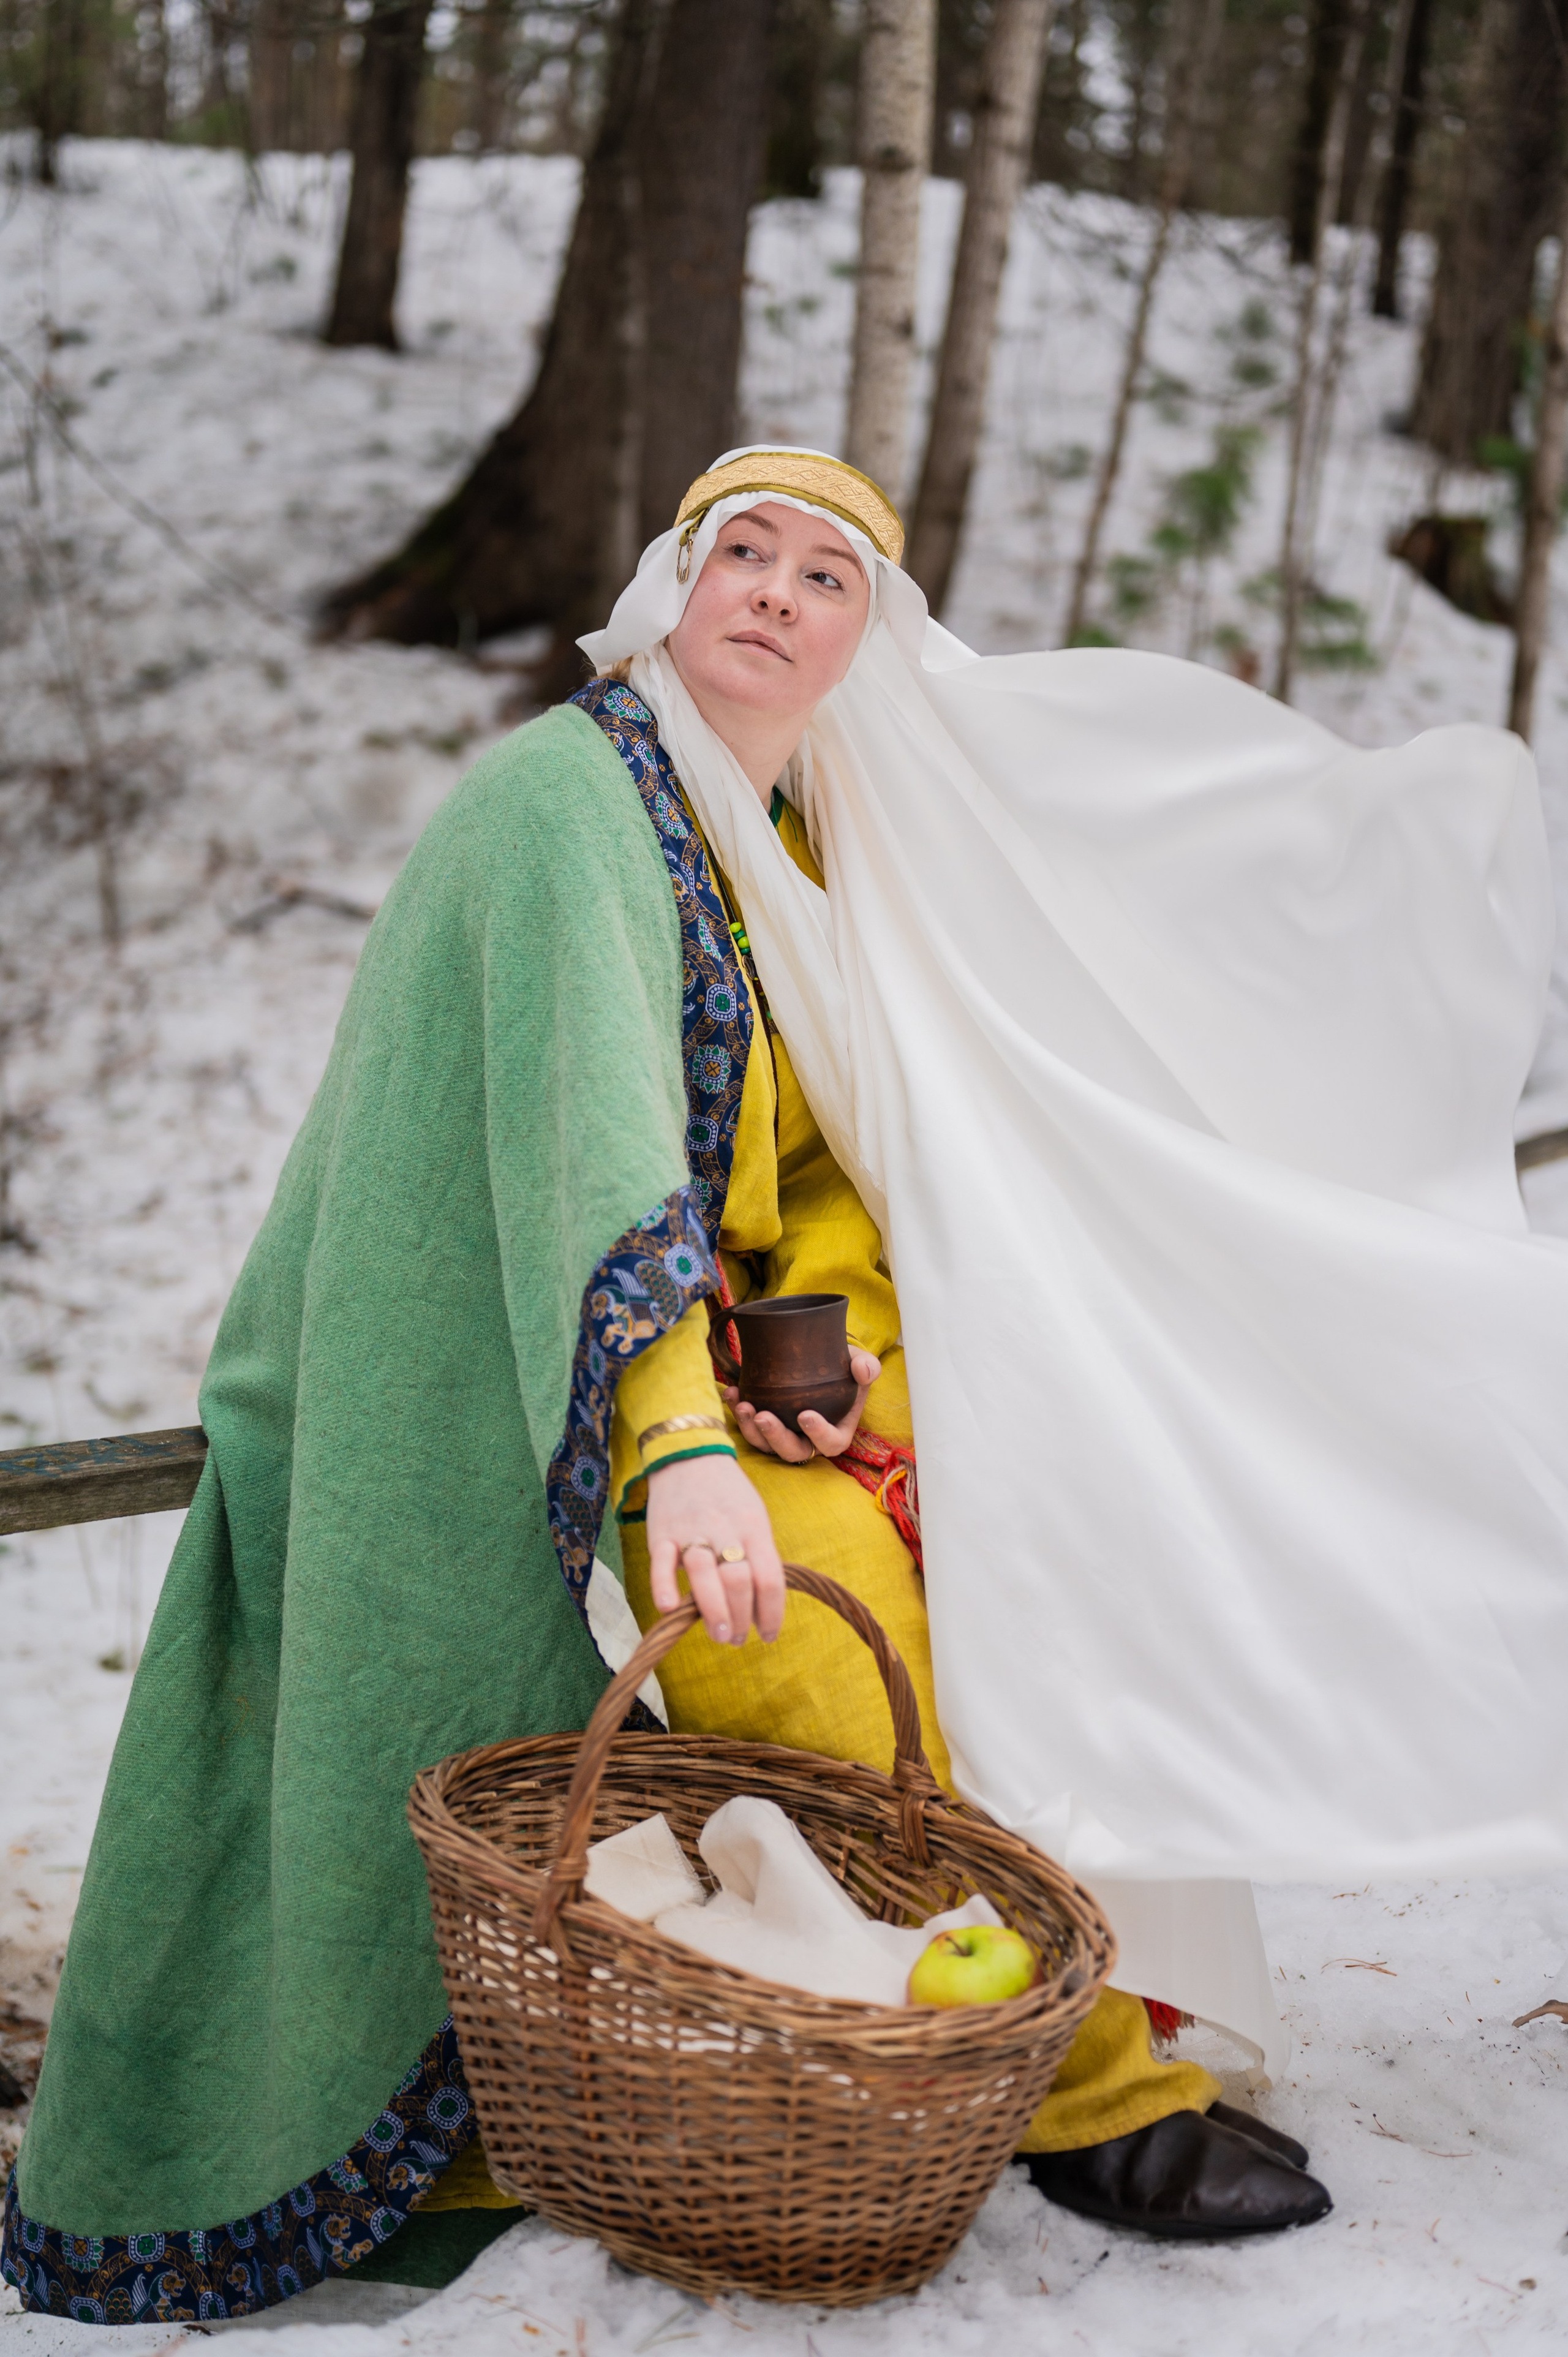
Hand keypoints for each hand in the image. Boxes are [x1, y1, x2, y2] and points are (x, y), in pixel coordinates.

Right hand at [646, 1451, 785, 1646]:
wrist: (689, 1455)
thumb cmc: (728, 1495)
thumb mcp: (755, 1518)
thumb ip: (758, 1557)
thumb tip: (762, 1606)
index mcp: (754, 1528)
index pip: (770, 1578)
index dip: (772, 1613)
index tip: (768, 1635)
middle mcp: (726, 1530)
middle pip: (738, 1580)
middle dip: (742, 1618)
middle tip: (737, 1639)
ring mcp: (692, 1530)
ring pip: (704, 1573)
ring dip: (713, 1611)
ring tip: (720, 1635)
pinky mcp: (661, 1532)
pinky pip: (661, 1561)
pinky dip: (664, 1586)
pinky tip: (670, 1608)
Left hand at [724, 1347, 881, 1463]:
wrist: (820, 1358)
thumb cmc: (844, 1366)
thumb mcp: (860, 1363)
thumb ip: (866, 1367)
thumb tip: (864, 1371)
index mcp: (836, 1431)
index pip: (831, 1443)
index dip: (818, 1434)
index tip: (805, 1415)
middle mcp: (808, 1440)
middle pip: (792, 1451)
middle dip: (776, 1437)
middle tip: (763, 1416)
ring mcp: (784, 1434)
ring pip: (765, 1445)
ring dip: (751, 1430)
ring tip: (743, 1406)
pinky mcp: (763, 1424)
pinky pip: (748, 1427)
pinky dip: (736, 1412)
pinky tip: (731, 1392)